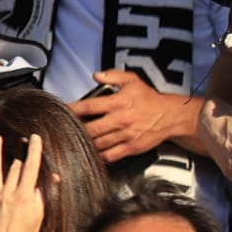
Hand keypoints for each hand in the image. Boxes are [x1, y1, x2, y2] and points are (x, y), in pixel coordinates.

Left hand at [0, 133, 44, 231]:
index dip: (34, 151)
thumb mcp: (39, 216)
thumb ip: (41, 195)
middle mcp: (8, 193)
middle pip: (14, 167)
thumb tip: (51, 178)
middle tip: (20, 140)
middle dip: (19, 153)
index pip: (32, 168)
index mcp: (25, 196)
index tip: (36, 138)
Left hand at [69, 70, 198, 161]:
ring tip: (76, 141)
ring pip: (97, 143)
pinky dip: (99, 156)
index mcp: (119, 102)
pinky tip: (92, 152)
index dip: (72, 109)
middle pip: (90, 129)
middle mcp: (121, 120)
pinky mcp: (132, 148)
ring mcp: (126, 135)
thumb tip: (96, 75)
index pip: (88, 106)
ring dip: (85, 143)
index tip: (61, 111)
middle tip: (66, 130)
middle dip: (75, 130)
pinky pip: (110, 155)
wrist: (171, 116)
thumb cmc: (150, 99)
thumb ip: (113, 75)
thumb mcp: (133, 81)